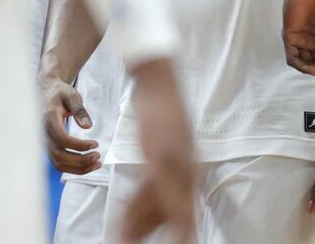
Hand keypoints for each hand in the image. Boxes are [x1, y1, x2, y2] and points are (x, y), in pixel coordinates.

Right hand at [40, 75, 100, 174]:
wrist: (47, 93)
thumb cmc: (61, 93)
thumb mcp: (72, 96)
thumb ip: (79, 110)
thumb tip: (88, 126)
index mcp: (49, 120)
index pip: (62, 139)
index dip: (79, 145)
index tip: (95, 144)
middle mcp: (44, 135)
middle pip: (59, 156)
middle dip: (80, 160)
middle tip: (98, 156)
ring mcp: (45, 143)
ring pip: (58, 163)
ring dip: (78, 168)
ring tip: (97, 164)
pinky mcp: (50, 147)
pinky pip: (59, 162)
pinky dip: (74, 167)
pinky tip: (89, 164)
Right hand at [124, 58, 196, 243]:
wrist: (160, 85)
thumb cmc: (161, 117)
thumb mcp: (166, 151)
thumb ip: (160, 178)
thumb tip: (148, 205)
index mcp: (193, 173)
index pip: (189, 214)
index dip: (185, 236)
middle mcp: (189, 172)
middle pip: (180, 218)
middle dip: (170, 239)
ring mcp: (177, 164)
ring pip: (160, 210)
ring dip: (138, 232)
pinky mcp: (160, 156)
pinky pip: (150, 191)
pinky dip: (134, 212)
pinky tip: (121, 227)